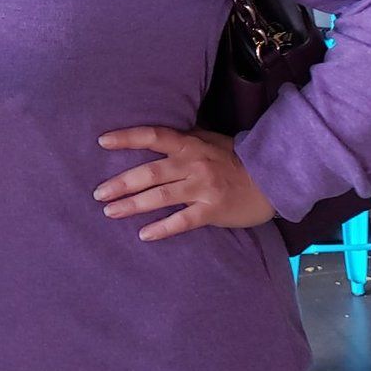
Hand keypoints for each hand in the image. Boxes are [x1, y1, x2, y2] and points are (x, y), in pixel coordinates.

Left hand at [93, 126, 274, 241]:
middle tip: (98, 193)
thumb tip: (153, 136)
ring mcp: (202, 188)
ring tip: (110, 212)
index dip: (126, 138)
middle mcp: (192, 164)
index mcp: (189, 143)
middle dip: (121, 183)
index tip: (101, 142)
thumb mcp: (209, 139)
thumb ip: (183, 138)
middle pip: (150, 173)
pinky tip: (143, 234)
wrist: (273, 178)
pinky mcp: (212, 210)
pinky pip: (182, 221)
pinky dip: (162, 228)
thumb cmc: (236, 157)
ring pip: (160, 197)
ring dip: (132, 206)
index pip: (153, 136)